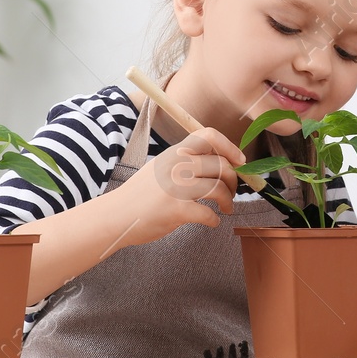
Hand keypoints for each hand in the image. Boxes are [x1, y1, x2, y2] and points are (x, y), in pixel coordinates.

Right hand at [112, 128, 243, 245]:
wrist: (115, 215)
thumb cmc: (140, 195)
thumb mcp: (161, 167)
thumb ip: (185, 162)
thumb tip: (220, 164)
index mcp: (175, 153)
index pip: (209, 136)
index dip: (230, 147)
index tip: (240, 161)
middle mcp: (177, 165)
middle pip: (222, 165)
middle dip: (235, 181)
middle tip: (233, 193)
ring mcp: (177, 187)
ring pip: (219, 188)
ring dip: (229, 201)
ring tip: (226, 208)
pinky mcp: (176, 209)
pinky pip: (208, 213)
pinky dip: (215, 220)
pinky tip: (212, 222)